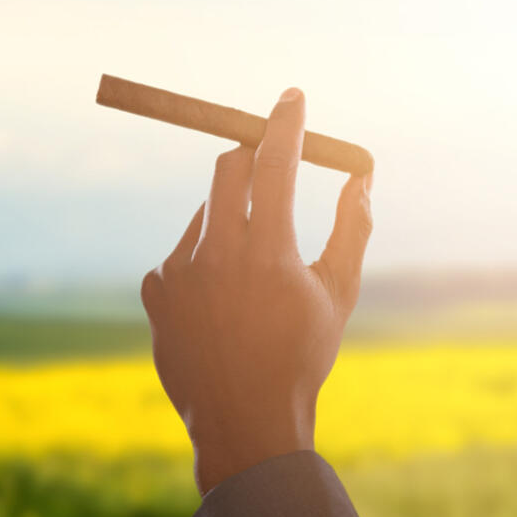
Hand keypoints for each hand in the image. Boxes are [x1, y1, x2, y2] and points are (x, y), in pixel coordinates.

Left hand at [140, 88, 373, 494]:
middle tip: (272, 162)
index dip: (285, 123)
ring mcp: (178, 273)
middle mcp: (216, 255)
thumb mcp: (340, 291)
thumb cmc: (303, 354)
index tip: (291, 97)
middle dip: (252, 156)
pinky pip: (181, 251)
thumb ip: (354, 227)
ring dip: (233, 217)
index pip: (275, 162)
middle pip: (227, 169)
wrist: (245, 420)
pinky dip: (204, 258)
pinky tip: (223, 301)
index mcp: (268, 252)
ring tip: (255, 272)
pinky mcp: (154, 291)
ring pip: (207, 213)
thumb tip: (361, 176)